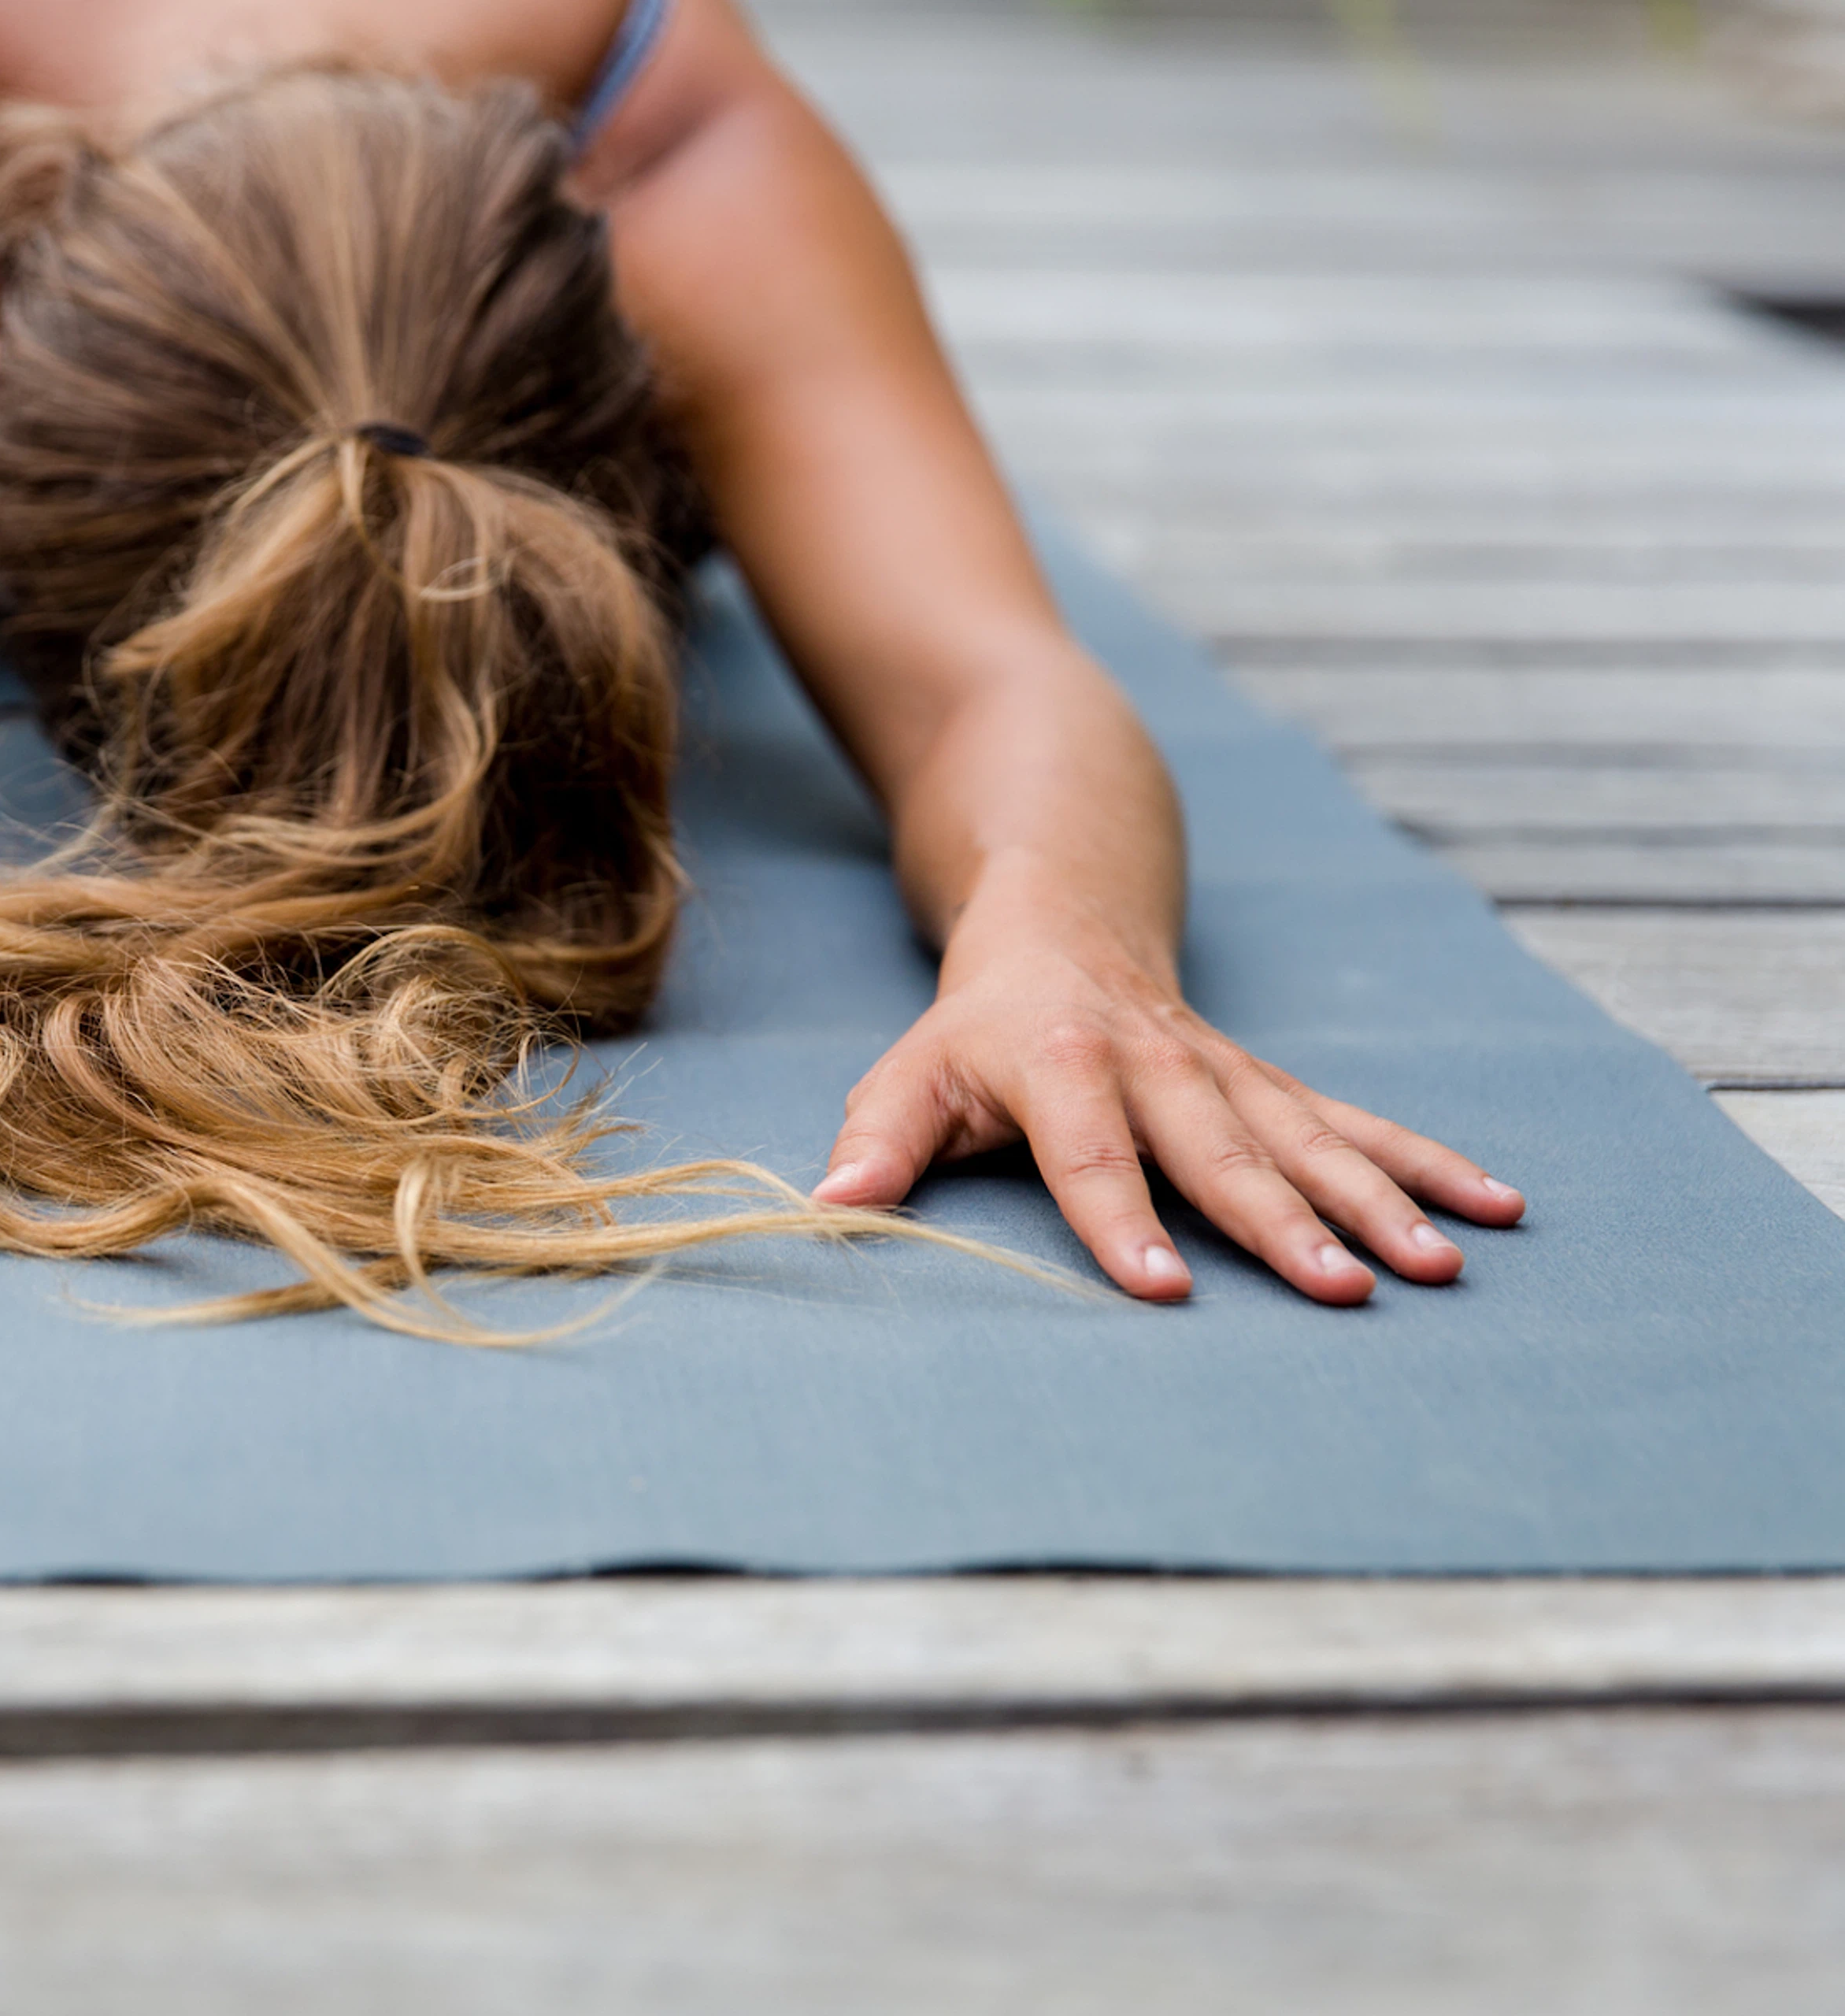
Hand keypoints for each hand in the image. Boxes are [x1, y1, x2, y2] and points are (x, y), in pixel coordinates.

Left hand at [811, 919, 1524, 1304]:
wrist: (1062, 909)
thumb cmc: (975, 1024)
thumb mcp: (910, 1070)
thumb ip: (879, 1141)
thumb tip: (829, 1210)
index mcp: (1060, 1060)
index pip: (1090, 1151)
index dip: (1119, 1218)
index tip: (1161, 1287)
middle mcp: (1159, 1062)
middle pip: (1225, 1151)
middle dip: (1288, 1223)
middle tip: (1346, 1291)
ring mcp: (1229, 1069)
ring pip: (1312, 1137)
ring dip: (1380, 1201)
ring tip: (1440, 1265)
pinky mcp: (1272, 1079)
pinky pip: (1358, 1122)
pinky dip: (1428, 1161)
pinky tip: (1497, 1204)